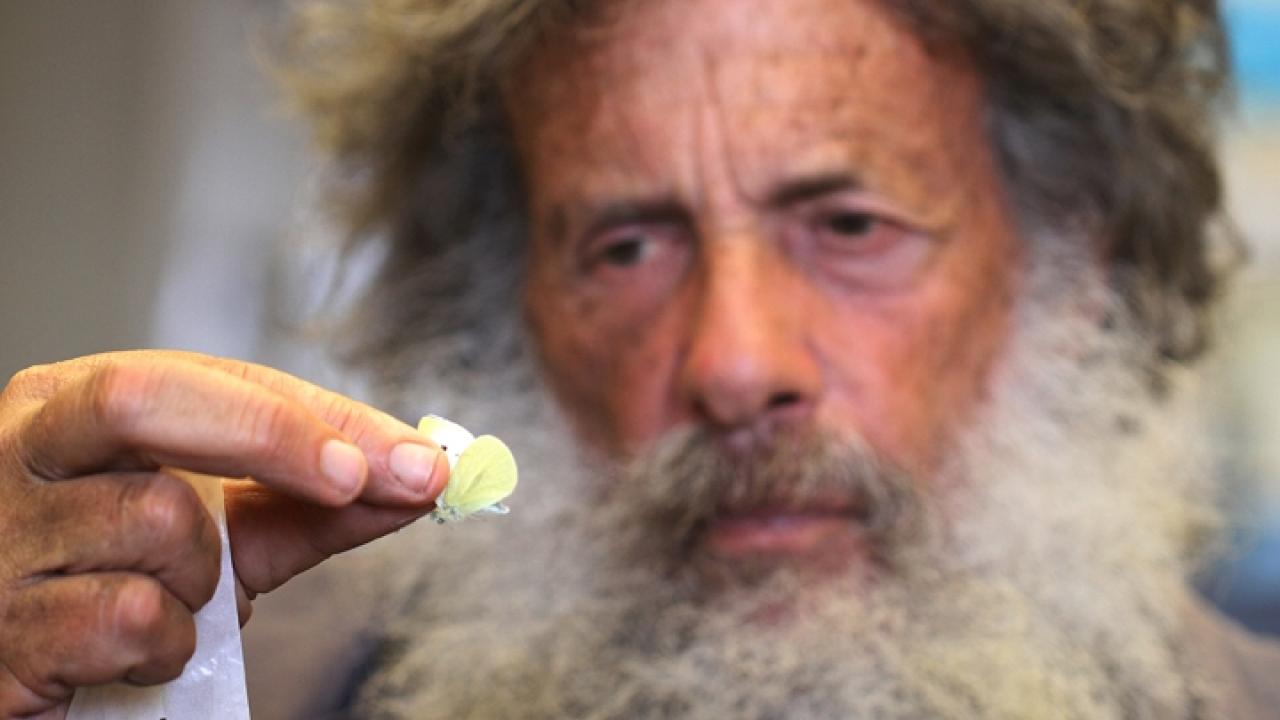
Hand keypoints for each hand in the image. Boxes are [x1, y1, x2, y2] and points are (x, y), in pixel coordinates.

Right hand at [0, 351, 449, 718]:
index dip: (310, 414)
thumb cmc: (120, 582)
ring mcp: (3, 536)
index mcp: (74, 402)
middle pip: (144, 400)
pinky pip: (131, 616)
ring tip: (177, 603)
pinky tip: (136, 655)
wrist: (27, 670)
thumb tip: (421, 475)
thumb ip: (314, 501)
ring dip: (206, 579)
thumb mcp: (223, 530)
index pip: (204, 376)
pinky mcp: (1, 631)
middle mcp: (23, 449)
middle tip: (349, 480)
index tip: (404, 454)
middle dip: (268, 435)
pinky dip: (167, 645)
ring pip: (157, 522)